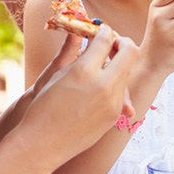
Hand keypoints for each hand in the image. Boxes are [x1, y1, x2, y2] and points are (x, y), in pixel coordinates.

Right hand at [18, 25, 138, 167]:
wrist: (44, 143)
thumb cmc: (44, 105)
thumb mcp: (58, 73)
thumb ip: (75, 51)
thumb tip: (82, 30)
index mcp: (84, 70)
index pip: (106, 39)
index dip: (105, 31)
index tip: (103, 31)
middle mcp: (103, 84)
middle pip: (129, 51)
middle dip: (124, 43)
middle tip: (114, 44)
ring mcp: (113, 101)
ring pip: (128, 71)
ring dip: (120, 64)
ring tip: (106, 66)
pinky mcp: (115, 114)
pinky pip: (123, 92)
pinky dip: (116, 84)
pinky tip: (104, 85)